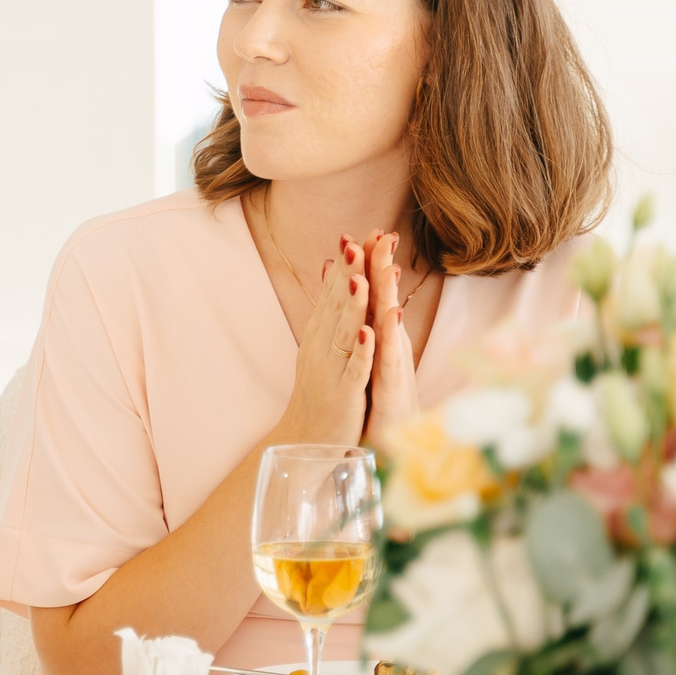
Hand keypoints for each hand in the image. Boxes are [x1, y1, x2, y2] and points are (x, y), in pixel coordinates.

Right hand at [274, 240, 371, 445]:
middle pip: (336, 305)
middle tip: (359, 241)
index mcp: (320, 335)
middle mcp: (322, 347)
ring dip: (351, 305)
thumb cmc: (320, 390)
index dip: (346, 265)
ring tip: (359, 277)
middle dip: (350, 273)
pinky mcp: (344, 395)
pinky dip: (360, 351)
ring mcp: (332, 370)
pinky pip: (353, 371)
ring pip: (344, 332)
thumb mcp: (323, 344)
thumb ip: (330, 307)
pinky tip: (369, 332)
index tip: (358, 234)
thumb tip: (335, 267)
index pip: (333, 293)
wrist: (306, 440)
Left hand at [365, 230, 420, 443]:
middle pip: (386, 301)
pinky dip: (384, 340)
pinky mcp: (390, 390)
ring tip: (386, 266)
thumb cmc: (378, 400)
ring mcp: (392, 367)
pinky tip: (385, 319)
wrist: (385, 445)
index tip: (369, 230)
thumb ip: (368, 327)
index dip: (372, 263)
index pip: (376, 294)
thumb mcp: (369, 357)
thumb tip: (364, 296)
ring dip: (388, 296)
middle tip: (383, 233)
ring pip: (390, 326)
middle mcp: (391, 347)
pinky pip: (387, 362)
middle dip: (383, 267)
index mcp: (382, 337)